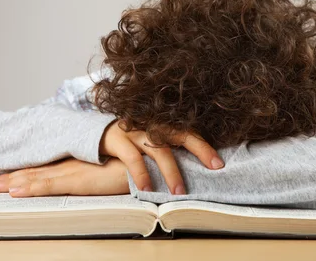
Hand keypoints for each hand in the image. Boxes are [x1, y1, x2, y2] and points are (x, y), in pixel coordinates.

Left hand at [0, 158, 128, 196]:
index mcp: (80, 162)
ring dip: (14, 181)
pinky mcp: (82, 180)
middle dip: (12, 176)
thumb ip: (103, 171)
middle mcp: (74, 164)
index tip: (7, 175)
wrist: (154, 163)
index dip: (27, 171)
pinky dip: (32, 187)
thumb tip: (98, 177)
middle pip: (38, 171)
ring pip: (39, 177)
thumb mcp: (116, 170)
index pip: (48, 168)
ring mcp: (76, 171)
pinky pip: (52, 185)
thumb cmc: (138, 168)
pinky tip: (15, 191)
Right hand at [99, 119, 223, 195]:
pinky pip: (132, 158)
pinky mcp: (118, 140)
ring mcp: (135, 131)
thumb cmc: (131, 143)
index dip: (204, 146)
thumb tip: (195, 168)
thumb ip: (168, 148)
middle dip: (199, 149)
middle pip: (181, 133)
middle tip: (214, 167)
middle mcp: (152, 124)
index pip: (189, 131)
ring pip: (159, 149)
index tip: (219, 163)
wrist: (96, 135)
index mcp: (162, 124)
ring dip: (171, 171)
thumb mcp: (150, 141)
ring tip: (179, 191)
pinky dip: (141, 174)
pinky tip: (147, 188)